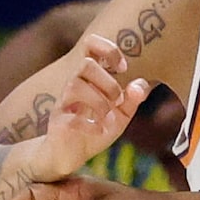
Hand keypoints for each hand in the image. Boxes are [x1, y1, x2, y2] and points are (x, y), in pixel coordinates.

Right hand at [25, 36, 150, 181]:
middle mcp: (74, 84)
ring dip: (99, 102)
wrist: (68, 154)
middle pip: (85, 64)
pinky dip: (90, 125)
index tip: (122, 67)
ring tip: (107, 117)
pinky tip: (98, 131)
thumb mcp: (120, 115)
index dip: (107, 49)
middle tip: (116, 100)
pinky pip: (71, 117)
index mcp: (90, 78)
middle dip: (108, 82)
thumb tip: (141, 85)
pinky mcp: (59, 122)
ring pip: (75, 84)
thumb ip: (132, 100)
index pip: (90, 45)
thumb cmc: (94, 129)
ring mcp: (64, 102)